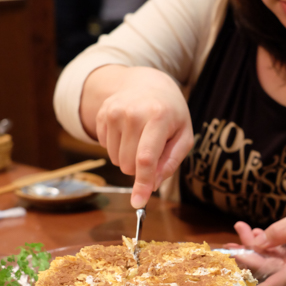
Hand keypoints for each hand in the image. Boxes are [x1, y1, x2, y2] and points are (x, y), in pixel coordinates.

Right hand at [81, 66, 193, 207]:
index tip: (138, 202)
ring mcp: (114, 111)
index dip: (142, 183)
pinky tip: (128, 130)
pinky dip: (117, 145)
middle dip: (139, 167)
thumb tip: (153, 185)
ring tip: (140, 136)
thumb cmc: (171, 113)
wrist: (148, 82)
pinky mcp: (101, 113)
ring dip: (127, 156)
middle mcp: (133, 112)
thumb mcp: (183, 135)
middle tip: (151, 148)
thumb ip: (171, 162)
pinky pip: (105, 147)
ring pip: (115, 159)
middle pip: (128, 164)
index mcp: (158, 117)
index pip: (146, 158)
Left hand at [234, 205, 285, 285]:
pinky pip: (274, 259)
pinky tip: (252, 233)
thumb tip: (258, 242)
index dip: (257, 284)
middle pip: (268, 270)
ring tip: (240, 229)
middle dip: (247, 255)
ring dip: (252, 248)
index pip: (278, 280)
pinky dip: (263, 246)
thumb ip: (282, 230)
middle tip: (228, 245)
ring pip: (268, 264)